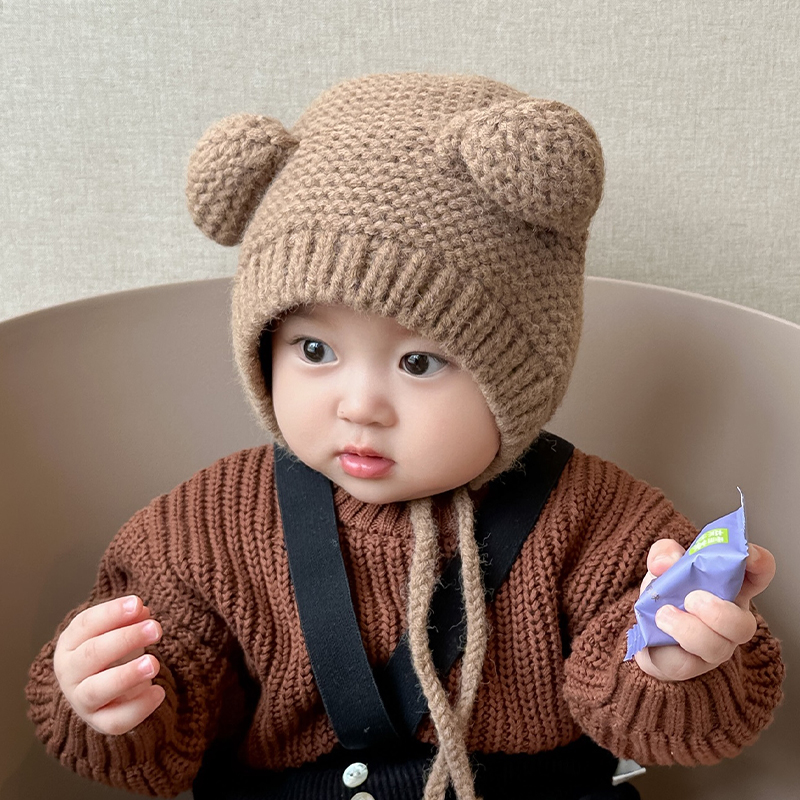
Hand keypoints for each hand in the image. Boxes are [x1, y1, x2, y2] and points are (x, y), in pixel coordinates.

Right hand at [53, 595, 164, 734]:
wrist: (99, 692)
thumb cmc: (109, 652)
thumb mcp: (116, 630)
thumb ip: (128, 619)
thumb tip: (142, 610)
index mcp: (70, 644)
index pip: (86, 625)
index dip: (112, 613)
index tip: (138, 603)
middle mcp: (70, 673)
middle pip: (91, 655)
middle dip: (125, 639)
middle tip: (156, 628)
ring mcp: (82, 701)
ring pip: (97, 690)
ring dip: (127, 675)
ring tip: (154, 663)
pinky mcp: (99, 723)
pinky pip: (116, 720)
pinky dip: (138, 707)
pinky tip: (158, 692)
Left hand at [634, 539, 775, 680]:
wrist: (644, 629)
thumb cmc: (667, 596)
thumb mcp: (663, 565)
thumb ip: (664, 554)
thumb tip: (665, 562)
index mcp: (729, 589)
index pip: (758, 575)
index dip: (759, 564)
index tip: (747, 557)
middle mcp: (728, 621)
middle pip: (744, 625)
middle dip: (720, 612)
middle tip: (692, 599)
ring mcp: (713, 647)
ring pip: (716, 647)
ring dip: (688, 628)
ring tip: (664, 614)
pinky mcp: (689, 665)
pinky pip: (685, 661)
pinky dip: (668, 640)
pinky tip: (657, 627)